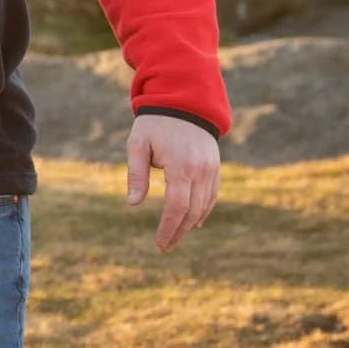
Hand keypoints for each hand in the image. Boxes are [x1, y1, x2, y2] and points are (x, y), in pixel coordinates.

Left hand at [126, 114, 218, 250]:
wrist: (185, 101)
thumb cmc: (156, 123)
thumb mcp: (138, 144)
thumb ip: (136, 174)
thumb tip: (133, 204)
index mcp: (180, 165)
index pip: (176, 206)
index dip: (168, 228)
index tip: (159, 243)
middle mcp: (200, 170)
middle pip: (192, 211)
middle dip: (178, 231)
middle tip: (164, 246)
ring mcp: (211, 169)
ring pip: (204, 205)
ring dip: (189, 224)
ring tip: (174, 236)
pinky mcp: (216, 167)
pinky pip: (212, 195)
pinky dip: (204, 210)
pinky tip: (193, 222)